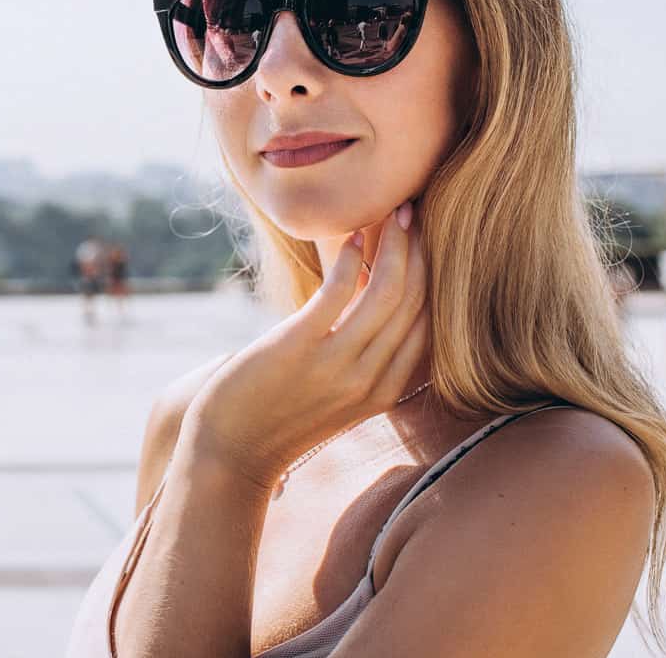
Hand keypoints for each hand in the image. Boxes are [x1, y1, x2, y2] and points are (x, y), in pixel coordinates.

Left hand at [178, 201, 429, 493]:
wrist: (231, 454)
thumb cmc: (279, 416)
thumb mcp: (338, 395)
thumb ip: (365, 360)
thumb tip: (375, 304)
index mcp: (385, 391)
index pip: (431, 325)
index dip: (434, 277)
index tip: (429, 240)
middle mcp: (371, 379)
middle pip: (416, 302)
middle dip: (421, 251)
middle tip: (415, 212)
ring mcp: (338, 365)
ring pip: (388, 292)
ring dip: (395, 246)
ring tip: (392, 213)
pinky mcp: (300, 348)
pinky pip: (340, 293)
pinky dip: (351, 259)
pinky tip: (352, 236)